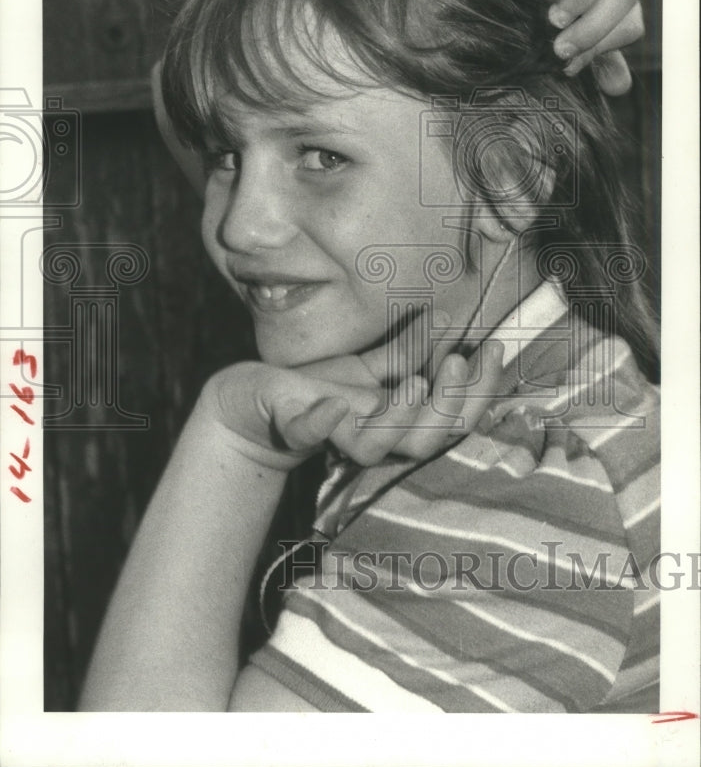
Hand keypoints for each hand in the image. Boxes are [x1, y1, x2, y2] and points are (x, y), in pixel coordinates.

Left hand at [206, 308, 505, 468]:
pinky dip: (321, 424)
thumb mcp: (372, 364)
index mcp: (399, 424)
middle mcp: (373, 438)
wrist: (259, 396)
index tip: (495, 348)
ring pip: (378, 448)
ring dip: (402, 418)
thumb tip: (451, 318)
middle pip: (428, 441)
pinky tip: (332, 406)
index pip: (453, 418)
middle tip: (460, 362)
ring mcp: (334, 437)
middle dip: (452, 404)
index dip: (480, 390)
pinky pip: (309, 433)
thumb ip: (409, 350)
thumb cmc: (321, 383)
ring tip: (415, 381)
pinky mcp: (295, 428)